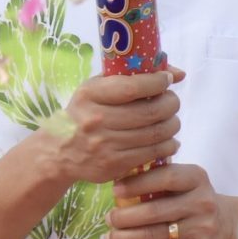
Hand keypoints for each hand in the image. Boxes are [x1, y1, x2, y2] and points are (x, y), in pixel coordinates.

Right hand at [41, 68, 182, 186]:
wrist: (59, 152)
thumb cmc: (85, 112)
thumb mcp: (98, 88)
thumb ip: (133, 76)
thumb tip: (178, 73)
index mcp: (91, 95)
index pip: (133, 87)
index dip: (158, 82)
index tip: (166, 80)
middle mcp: (96, 120)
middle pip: (152, 111)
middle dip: (171, 103)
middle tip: (172, 102)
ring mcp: (105, 145)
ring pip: (157, 132)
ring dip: (172, 124)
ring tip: (170, 120)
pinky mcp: (114, 165)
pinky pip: (153, 152)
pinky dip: (168, 145)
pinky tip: (168, 140)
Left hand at [106, 163, 237, 238]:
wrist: (227, 229)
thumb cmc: (194, 202)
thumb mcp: (186, 184)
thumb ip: (160, 179)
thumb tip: (119, 183)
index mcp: (197, 179)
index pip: (165, 178)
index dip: (137, 183)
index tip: (115, 190)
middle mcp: (202, 202)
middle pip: (154, 211)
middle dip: (124, 217)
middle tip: (109, 219)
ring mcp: (200, 228)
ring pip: (153, 235)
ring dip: (124, 238)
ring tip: (110, 238)